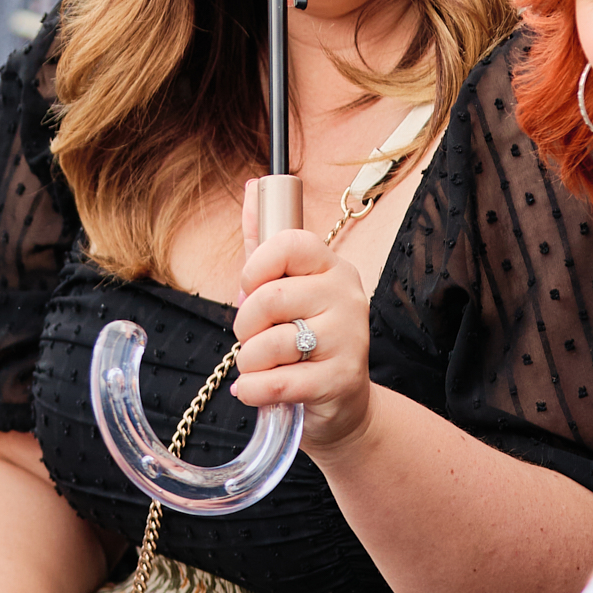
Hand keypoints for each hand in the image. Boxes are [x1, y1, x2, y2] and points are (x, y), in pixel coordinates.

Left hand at [230, 195, 371, 454]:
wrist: (343, 406)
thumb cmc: (306, 341)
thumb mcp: (285, 288)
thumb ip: (263, 241)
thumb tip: (252, 186)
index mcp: (333, 268)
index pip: (291, 242)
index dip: (256, 265)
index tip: (248, 288)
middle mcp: (347, 297)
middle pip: (271, 297)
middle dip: (244, 325)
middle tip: (250, 338)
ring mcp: (349, 339)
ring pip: (270, 343)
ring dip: (248, 362)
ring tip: (259, 367)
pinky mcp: (342, 379)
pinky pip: (277, 382)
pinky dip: (253, 390)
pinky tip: (255, 390)